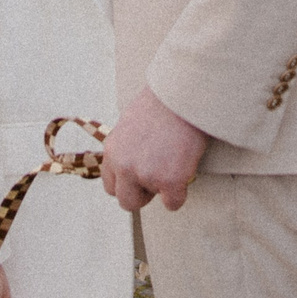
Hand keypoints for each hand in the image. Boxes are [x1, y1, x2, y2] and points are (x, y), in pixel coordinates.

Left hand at [99, 87, 208, 211]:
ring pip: (151, 201)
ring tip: (173, 162)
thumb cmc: (164, 102)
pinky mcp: (169, 180)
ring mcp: (146, 174)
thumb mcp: (132, 123)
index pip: (111, 185)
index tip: (141, 177)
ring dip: (162, 189)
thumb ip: (128, 147)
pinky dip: (181, 193)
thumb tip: (135, 161)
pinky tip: (185, 172)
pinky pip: (173, 203)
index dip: (128, 184)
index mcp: (113, 150)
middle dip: (142, 194)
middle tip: (159, 176)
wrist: (184, 94)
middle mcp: (124, 165)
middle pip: (126, 201)